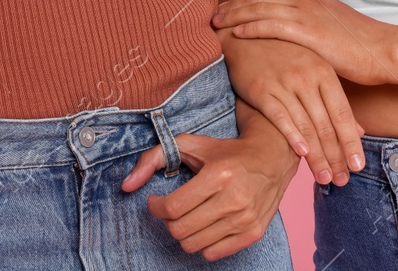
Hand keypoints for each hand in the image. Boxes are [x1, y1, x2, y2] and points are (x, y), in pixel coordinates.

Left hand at [120, 124, 293, 260]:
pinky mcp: (253, 233)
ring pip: (194, 244)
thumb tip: (126, 186)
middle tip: (170, 209)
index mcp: (218, 175)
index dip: (155, 207)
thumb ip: (152, 159)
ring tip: (186, 216)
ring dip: (182, 232)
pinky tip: (203, 224)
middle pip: (181, 229)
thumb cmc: (224, 151)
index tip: (155, 201)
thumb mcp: (189, 144)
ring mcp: (245, 219)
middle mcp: (234, 199)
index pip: (173, 208)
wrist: (271, 157)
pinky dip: (201, 242)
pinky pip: (212, 253)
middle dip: (166, 221)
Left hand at [214, 0, 396, 87]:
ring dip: (235, 15)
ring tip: (216, 24)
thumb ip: (310, 24)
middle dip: (233, 6)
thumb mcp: (331, 26)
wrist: (383, 49)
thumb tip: (294, 32)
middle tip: (213, 14)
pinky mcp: (308, 30)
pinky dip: (251, 28)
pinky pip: (270, 26)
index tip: (227, 9)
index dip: (244, 1)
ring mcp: (305, 12)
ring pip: (259, 9)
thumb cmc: (360, 44)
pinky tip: (237, 33)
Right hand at [220, 34, 363, 184]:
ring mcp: (284, 83)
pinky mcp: (261, 89)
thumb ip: (334, 100)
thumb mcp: (313, 70)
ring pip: (305, 125)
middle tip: (342, 181)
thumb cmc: (283, 55)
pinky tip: (301, 154)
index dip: (351, 142)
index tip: (358, 167)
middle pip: (326, 124)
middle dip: (336, 156)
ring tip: (324, 178)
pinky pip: (279, 116)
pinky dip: (292, 135)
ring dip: (317, 155)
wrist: (244, 36)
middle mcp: (306, 77)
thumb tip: (359, 130)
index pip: (342, 114)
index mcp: (324, 72)